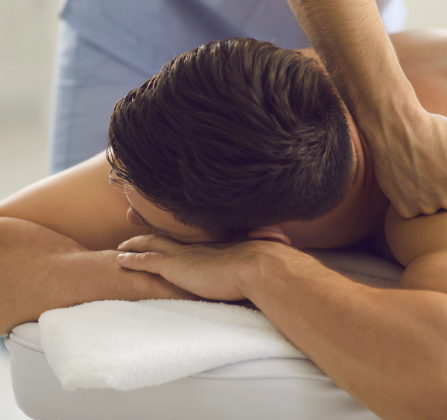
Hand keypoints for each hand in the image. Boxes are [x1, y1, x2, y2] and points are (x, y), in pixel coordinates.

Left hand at [117, 234, 256, 300]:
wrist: (259, 268)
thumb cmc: (265, 267)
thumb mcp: (261, 260)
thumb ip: (258, 261)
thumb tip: (273, 255)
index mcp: (216, 246)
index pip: (190, 240)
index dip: (177, 236)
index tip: (169, 234)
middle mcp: (198, 246)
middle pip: (168, 236)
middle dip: (150, 234)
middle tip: (135, 232)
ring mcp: (186, 255)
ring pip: (151, 245)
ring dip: (135, 245)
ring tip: (121, 247)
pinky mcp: (175, 267)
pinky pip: (146, 261)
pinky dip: (132, 259)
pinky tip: (118, 260)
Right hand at [373, 113, 446, 217]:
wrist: (397, 128)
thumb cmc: (437, 129)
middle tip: (434, 163)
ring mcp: (428, 208)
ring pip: (435, 206)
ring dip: (430, 193)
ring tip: (420, 169)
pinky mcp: (407, 210)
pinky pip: (415, 209)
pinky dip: (412, 198)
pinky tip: (409, 178)